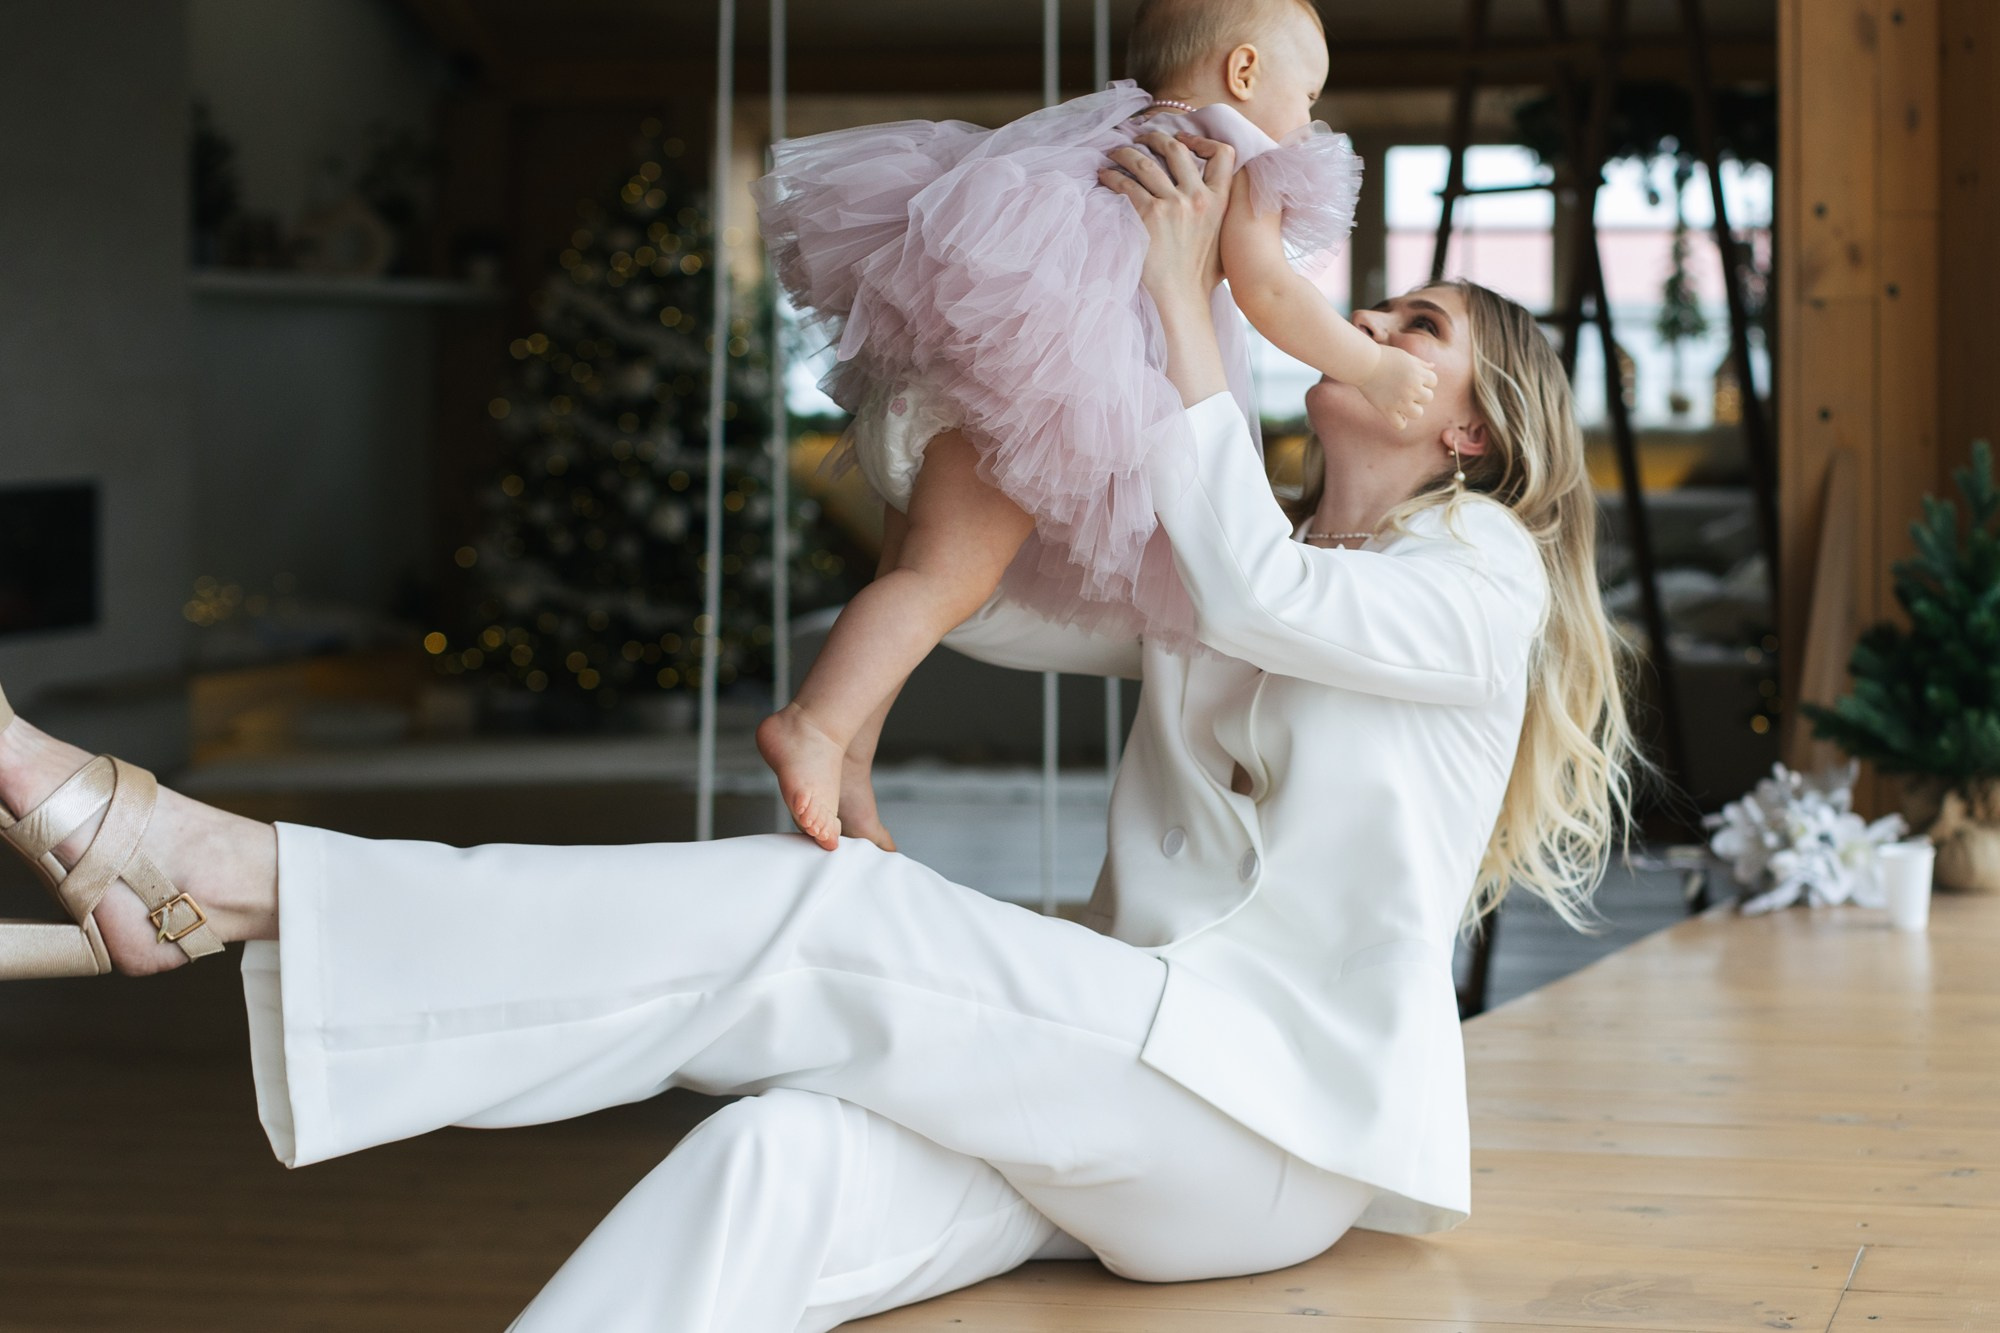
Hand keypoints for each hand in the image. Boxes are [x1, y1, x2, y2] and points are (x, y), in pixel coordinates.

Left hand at [1098, 131, 1235, 307]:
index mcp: (1220, 201)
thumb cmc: (1200, 275)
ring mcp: (1173, 206)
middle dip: (1155, 138)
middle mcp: (1198, 198)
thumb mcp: (1223, 238)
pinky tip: (1103, 176)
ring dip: (1126, 153)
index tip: (1181, 139)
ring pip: (1145, 162)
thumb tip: (1211, 194)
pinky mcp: (1148, 216)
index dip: (1201, 139)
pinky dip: (1112, 176)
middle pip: (1176, 149)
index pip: (1223, 153)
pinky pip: (1125, 184)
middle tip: (1139, 139)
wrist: (1182, 298)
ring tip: (1114, 153)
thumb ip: (1221, 212)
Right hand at [1356, 344, 1437, 429]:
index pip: (1433, 381)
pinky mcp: (1387, 409)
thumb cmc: (1384, 357)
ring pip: (1418, 413)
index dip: (1424, 380)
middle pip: (1428, 398)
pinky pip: (1400, 425)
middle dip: (1420, 394)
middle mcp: (1412, 388)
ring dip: (1413, 409)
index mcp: (1418, 374)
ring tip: (1402, 403)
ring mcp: (1400, 401)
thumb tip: (1432, 366)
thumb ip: (1420, 363)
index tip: (1412, 377)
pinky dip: (1400, 422)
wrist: (1364, 363)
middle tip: (1406, 389)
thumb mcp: (1406, 356)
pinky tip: (1395, 413)